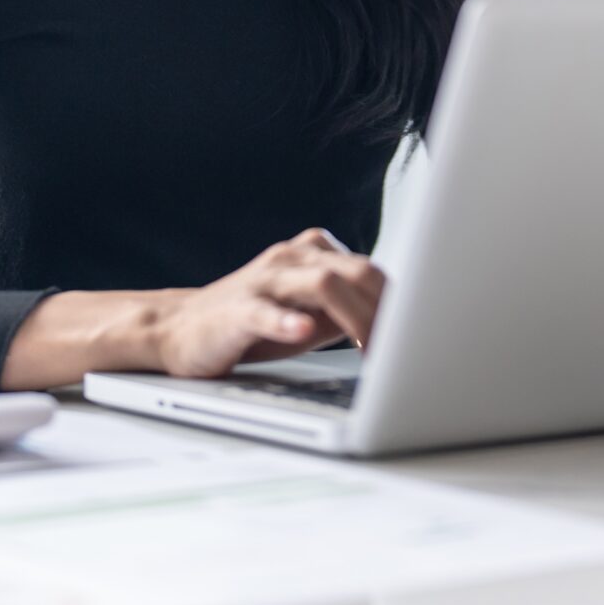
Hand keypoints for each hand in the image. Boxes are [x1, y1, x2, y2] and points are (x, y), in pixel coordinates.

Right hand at [151, 230, 385, 378]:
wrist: (179, 330)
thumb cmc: (250, 326)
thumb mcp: (311, 318)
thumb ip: (350, 313)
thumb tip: (403, 328)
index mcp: (316, 256)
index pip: (372, 272)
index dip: (401, 304)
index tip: (424, 335)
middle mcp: (293, 258)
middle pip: (357, 270)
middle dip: (387, 308)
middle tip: (407, 348)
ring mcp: (265, 281)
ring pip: (322, 282)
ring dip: (356, 316)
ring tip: (374, 345)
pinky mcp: (236, 309)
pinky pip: (265, 311)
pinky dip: (288, 321)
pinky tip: (304, 331)